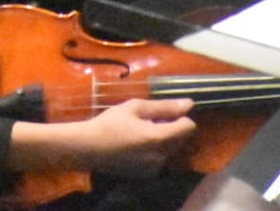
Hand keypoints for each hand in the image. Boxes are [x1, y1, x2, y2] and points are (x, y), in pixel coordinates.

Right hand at [64, 99, 196, 177]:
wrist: (89, 148)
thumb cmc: (111, 123)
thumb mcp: (135, 107)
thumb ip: (164, 107)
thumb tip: (189, 104)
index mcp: (160, 137)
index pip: (189, 128)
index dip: (181, 118)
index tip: (164, 114)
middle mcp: (162, 156)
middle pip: (182, 140)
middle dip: (172, 129)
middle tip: (151, 122)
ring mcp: (156, 168)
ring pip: (172, 151)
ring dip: (165, 141)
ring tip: (143, 134)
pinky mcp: (148, 175)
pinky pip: (162, 161)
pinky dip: (156, 152)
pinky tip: (138, 147)